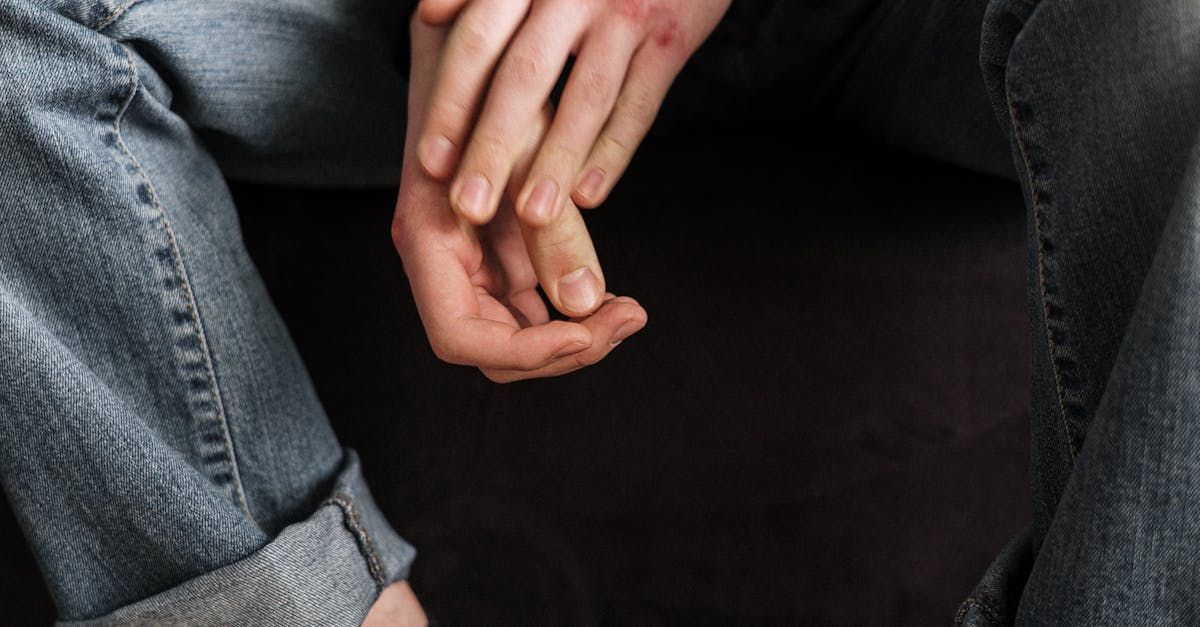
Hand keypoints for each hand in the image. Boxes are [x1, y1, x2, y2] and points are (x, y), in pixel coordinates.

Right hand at [394, 19, 646, 381]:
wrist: (478, 55)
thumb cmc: (493, 92)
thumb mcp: (529, 159)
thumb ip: (554, 234)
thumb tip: (584, 305)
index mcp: (427, 242)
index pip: (461, 337)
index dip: (524, 350)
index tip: (584, 334)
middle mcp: (441, 264)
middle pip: (493, 349)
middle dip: (561, 348)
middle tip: (627, 320)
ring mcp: (468, 264)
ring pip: (515, 335)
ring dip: (572, 335)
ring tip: (627, 311)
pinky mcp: (496, 257)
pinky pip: (530, 306)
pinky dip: (568, 311)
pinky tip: (609, 298)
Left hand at [415, 0, 730, 225]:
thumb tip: (428, 15)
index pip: (477, 41)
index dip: (452, 103)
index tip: (431, 162)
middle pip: (524, 76)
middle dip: (493, 146)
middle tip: (468, 205)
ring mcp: (624, 14)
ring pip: (586, 97)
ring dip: (556, 160)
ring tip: (530, 215)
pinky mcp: (671, 38)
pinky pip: (640, 102)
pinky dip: (614, 151)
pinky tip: (588, 195)